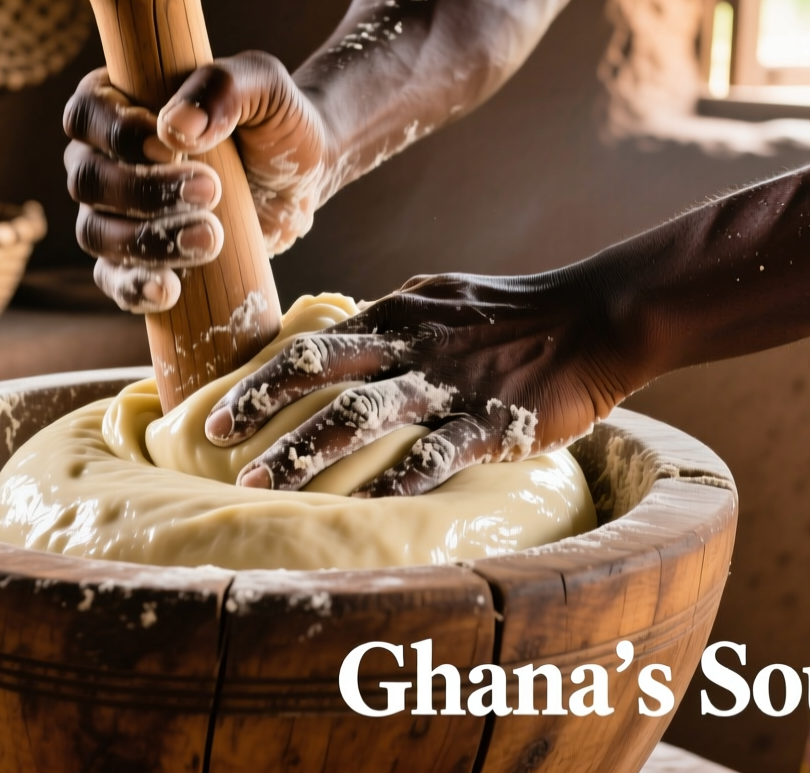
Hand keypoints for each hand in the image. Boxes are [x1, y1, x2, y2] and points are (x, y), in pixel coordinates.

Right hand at [63, 51, 339, 311]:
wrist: (305, 175)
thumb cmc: (274, 118)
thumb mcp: (263, 85)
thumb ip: (222, 89)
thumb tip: (174, 128)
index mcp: (119, 103)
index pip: (85, 115)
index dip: (116, 134)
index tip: (169, 146)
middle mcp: (104, 158)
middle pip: (88, 180)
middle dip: (143, 191)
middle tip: (210, 191)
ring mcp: (116, 213)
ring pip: (95, 233)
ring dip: (145, 242)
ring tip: (210, 238)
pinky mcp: (140, 259)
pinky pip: (113, 280)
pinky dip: (134, 289)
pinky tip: (170, 289)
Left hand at [203, 270, 633, 495]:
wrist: (596, 317)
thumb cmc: (515, 312)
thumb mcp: (441, 299)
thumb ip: (391, 323)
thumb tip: (338, 344)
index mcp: (397, 315)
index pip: (310, 343)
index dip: (257, 377)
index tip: (213, 409)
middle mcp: (412, 344)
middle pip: (319, 369)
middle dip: (260, 405)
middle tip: (215, 438)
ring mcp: (450, 383)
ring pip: (362, 415)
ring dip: (307, 450)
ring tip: (264, 483)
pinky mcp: (490, 421)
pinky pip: (435, 456)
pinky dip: (396, 482)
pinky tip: (363, 509)